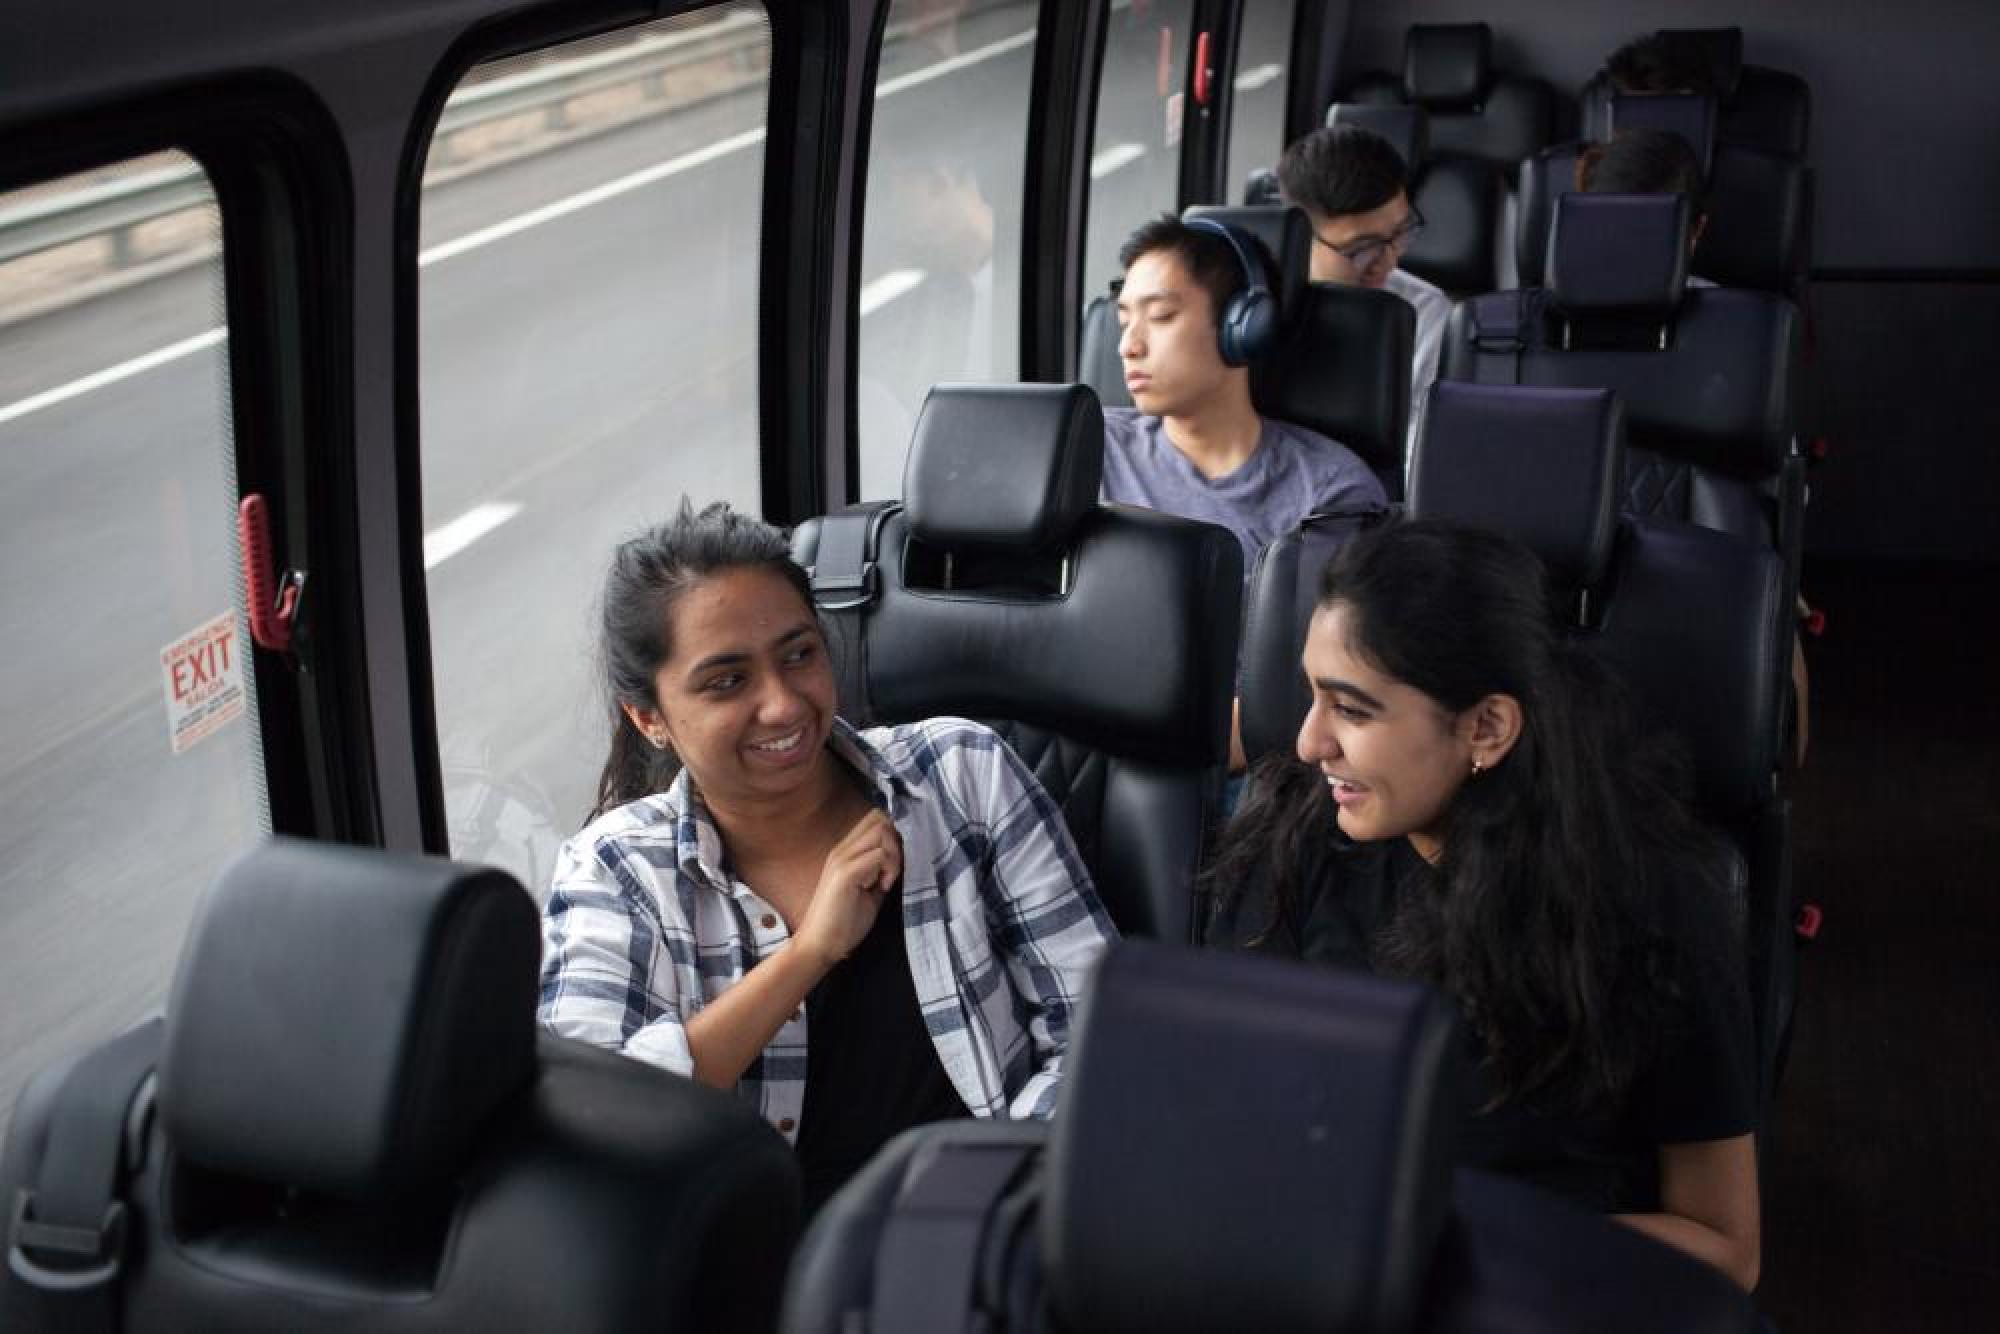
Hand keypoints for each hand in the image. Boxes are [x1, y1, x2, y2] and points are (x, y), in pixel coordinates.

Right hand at [795, 808, 901, 965]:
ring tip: (886, 880)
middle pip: (880, 818)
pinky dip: (889, 868)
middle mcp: (842, 850)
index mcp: (845, 853)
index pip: (874, 820)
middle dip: (896, 841)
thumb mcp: (869, 892)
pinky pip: (879, 854)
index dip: (892, 837)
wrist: (818, 945)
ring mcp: (842, 859)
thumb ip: (880, 873)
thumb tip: (900, 862)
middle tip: (893, 870)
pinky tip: (882, 887)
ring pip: (882, 831)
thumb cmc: (843, 923)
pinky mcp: (845, 873)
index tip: (893, 865)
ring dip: (894, 854)